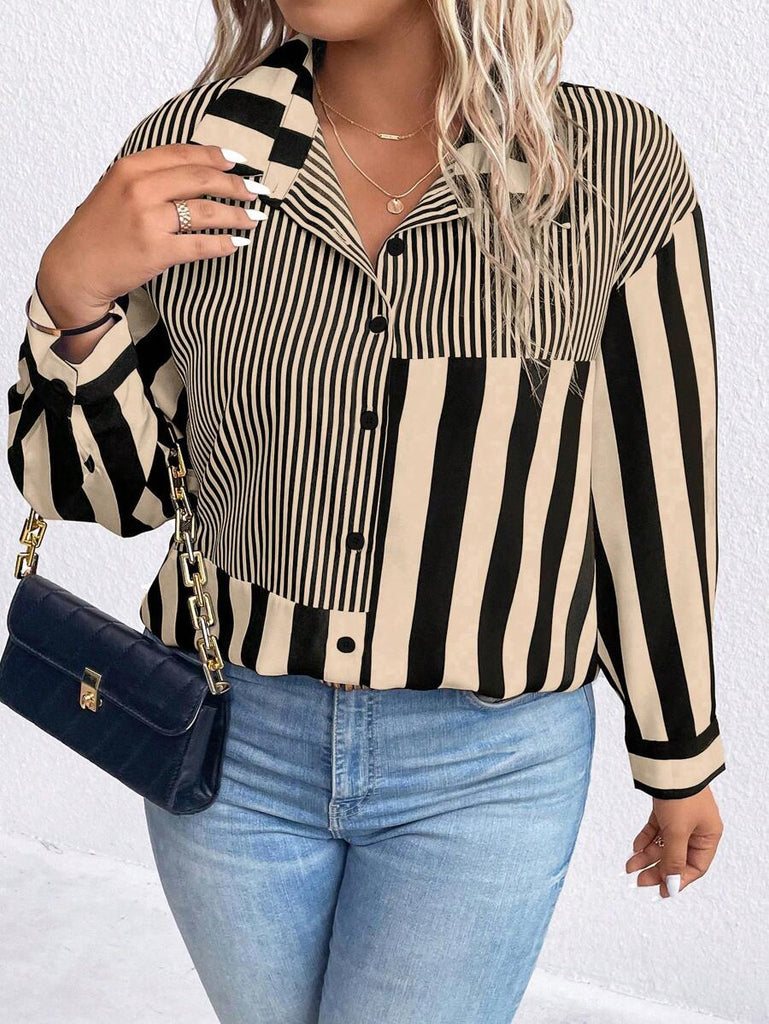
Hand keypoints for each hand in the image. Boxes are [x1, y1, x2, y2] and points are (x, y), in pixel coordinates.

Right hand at [37, 142, 270, 317]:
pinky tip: (238, 243)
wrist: (73, 269)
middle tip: (257, 193)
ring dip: (237, 215)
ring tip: (254, 219)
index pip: (184, 154)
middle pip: (201, 179)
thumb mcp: (116, 190)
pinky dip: (224, 244)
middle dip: (236, 186)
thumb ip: (150, 177)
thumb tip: (195, 172)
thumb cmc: (98, 232)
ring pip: (206, 211)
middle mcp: (140, 189)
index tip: (240, 163)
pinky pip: (201, 244)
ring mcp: (148, 220)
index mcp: (131, 168)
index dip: (217, 157)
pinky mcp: (156, 251)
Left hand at [624, 786, 723, 897]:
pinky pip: (656, 830)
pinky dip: (645, 839)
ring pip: (663, 844)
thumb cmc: (681, 796)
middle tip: (640, 880)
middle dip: (657, 869)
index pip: (694, 867)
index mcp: (708, 836)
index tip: (661, 891)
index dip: (678, 880)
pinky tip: (635, 848)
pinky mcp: (666, 809)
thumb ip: (674, 859)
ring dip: (647, 855)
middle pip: (676, 857)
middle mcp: (697, 828)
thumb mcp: (678, 832)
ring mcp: (681, 818)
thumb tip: (671, 884)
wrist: (669, 765)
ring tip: (630, 866)